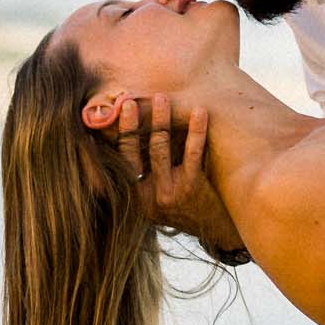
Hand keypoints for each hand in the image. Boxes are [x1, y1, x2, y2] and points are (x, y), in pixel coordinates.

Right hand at [117, 93, 210, 224]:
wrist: (213, 227)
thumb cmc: (181, 204)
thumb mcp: (153, 196)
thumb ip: (140, 173)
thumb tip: (111, 138)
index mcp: (133, 195)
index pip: (119, 160)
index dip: (117, 136)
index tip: (112, 115)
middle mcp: (146, 196)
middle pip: (135, 152)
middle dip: (133, 124)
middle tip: (131, 100)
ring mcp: (168, 192)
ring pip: (160, 148)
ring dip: (160, 119)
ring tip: (162, 97)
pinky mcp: (191, 187)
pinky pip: (191, 153)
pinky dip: (195, 130)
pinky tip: (200, 112)